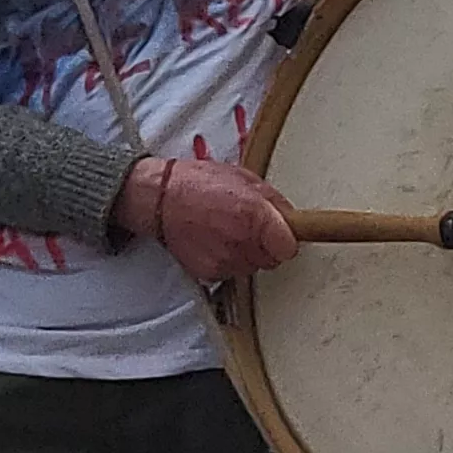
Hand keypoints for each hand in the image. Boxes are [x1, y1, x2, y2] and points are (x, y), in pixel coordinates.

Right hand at [120, 155, 298, 283]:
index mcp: (254, 213)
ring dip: (248, 253)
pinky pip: (232, 271)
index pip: (290, 248)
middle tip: (250, 226)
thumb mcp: (244, 179)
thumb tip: (292, 218)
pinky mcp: (210, 273)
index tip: (285, 235)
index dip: (288, 240)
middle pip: (273, 259)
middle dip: (267, 245)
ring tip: (229, 230)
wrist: (160, 199)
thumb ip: (273, 200)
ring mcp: (224, 260)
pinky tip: (216, 241)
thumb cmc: (199, 183)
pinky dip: (229, 260)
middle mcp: (241, 240)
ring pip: (253, 267)